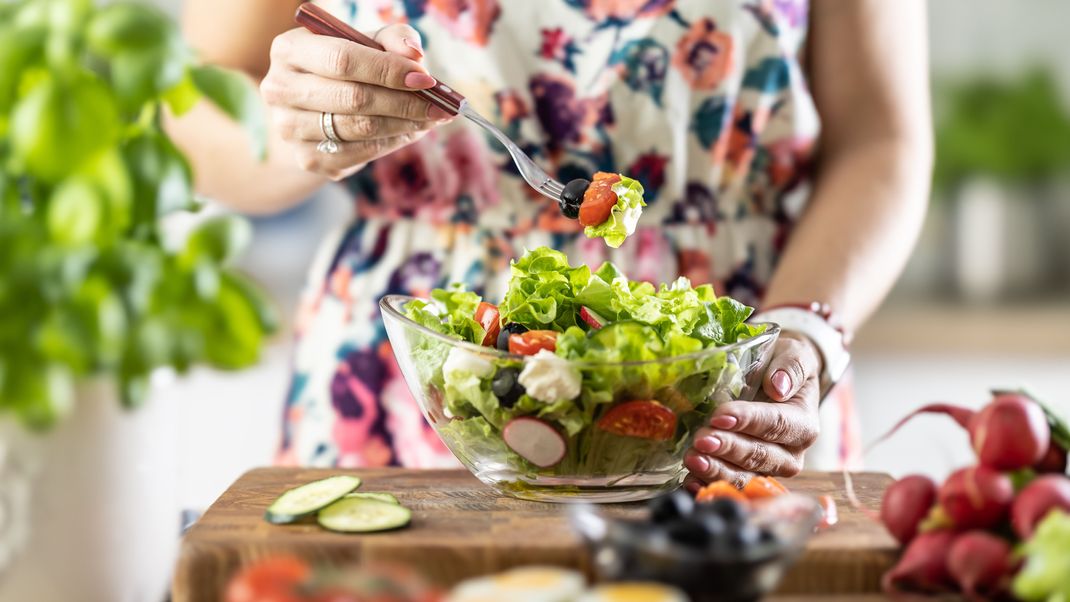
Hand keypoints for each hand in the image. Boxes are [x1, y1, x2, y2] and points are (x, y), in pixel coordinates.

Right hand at [261, 25, 452, 180]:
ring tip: (430, 119)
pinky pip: (360, 154)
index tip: (426, 79)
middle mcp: (280, 89)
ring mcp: (289, 128)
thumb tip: (415, 55)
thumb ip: (392, 39)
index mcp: (289, 49)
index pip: (342, 60)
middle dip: (404, 102)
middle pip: (353, 99)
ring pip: (359, 129)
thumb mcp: (365, 42)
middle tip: (439, 107)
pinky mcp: (307, 158)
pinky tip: (408, 132)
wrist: (311, 108)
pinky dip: (391, 143)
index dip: (388, 70)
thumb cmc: (344, 67)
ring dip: (403, 125)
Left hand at [683, 331, 822, 490]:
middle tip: (701, 439)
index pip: (775, 424)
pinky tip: (689, 483)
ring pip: (742, 475)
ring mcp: (768, 469)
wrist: (776, 381)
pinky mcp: (746, 476)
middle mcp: (790, 453)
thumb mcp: (793, 355)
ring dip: (715, 469)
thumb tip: (779, 386)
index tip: (721, 416)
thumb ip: (791, 367)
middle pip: (758, 455)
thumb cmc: (782, 366)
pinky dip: (707, 485)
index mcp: (803, 424)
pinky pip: (728, 484)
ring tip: (692, 459)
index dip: (748, 421)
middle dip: (727, 448)